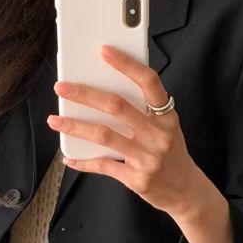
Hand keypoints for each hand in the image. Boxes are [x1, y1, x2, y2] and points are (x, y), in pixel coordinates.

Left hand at [47, 45, 205, 218]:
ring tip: (55, 120)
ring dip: (75, 126)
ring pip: (104, 135)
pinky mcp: (138, 179)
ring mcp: (148, 158)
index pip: (148, 82)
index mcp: (167, 117)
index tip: (104, 51)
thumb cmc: (171, 155)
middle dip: (85, 94)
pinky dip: (83, 161)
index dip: (126, 64)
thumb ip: (144, 113)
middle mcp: (158, 135)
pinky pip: (104, 166)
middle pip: (117, 106)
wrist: (186, 192)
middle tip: (62, 88)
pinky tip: (69, 157)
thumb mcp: (167, 129)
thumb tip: (103, 94)